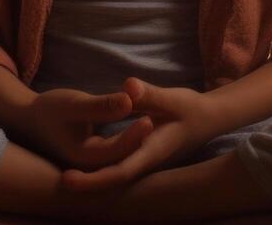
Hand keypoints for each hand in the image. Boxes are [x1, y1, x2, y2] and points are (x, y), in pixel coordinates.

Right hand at [10, 86, 156, 171]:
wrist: (28, 118)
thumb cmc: (48, 109)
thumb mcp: (74, 103)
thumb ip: (100, 105)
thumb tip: (128, 101)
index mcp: (83, 156)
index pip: (116, 150)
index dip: (134, 134)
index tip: (150, 117)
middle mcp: (90, 165)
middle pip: (124, 156)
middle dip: (141, 140)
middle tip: (159, 120)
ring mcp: (93, 162)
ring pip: (123, 156)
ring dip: (139, 141)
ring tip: (157, 120)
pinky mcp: (96, 155)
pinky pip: (118, 152)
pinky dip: (131, 140)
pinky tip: (145, 126)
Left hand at [59, 77, 219, 190]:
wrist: (209, 119)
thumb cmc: (191, 108)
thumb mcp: (172, 98)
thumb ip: (149, 94)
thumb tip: (128, 87)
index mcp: (152, 151)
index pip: (120, 170)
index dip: (94, 177)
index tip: (69, 177)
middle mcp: (146, 161)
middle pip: (113, 180)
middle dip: (89, 183)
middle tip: (63, 181)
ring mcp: (143, 161)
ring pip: (115, 176)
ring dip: (93, 178)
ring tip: (67, 176)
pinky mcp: (140, 155)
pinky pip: (118, 167)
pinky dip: (101, 169)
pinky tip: (84, 166)